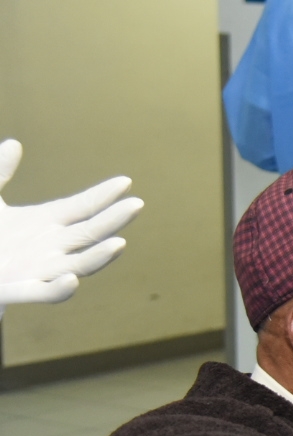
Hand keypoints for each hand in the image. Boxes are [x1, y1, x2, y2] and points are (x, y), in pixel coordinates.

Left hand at [0, 140, 143, 312]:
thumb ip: (0, 172)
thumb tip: (14, 143)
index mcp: (48, 222)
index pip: (83, 207)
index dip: (104, 195)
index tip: (126, 182)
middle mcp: (52, 247)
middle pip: (90, 233)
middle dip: (114, 220)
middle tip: (136, 205)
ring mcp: (40, 270)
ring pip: (79, 265)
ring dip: (100, 257)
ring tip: (119, 243)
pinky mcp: (19, 289)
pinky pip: (45, 293)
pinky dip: (60, 289)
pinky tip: (71, 280)